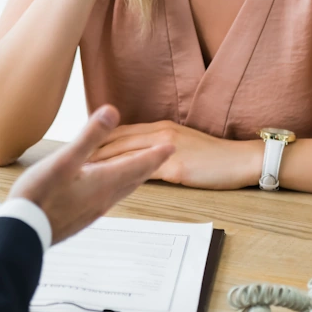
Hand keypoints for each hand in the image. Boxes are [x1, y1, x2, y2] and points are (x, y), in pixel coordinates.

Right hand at [9, 105, 173, 243]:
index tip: (171, 146)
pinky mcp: (81, 217)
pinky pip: (108, 198)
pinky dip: (117, 187)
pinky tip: (106, 188)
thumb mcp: (64, 160)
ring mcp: (92, 210)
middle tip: (163, 156)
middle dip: (149, 165)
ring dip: (134, 177)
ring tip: (140, 169)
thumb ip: (90, 136)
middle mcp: (103, 198)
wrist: (23, 232)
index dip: (155, 154)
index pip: (137, 165)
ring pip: (121, 190)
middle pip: (133, 179)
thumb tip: (112, 111)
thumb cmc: (40, 194)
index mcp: (103, 182)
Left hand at [89, 121, 262, 190]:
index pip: (121, 132)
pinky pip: (143, 170)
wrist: (242, 159)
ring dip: (101, 162)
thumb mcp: (184, 145)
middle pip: (117, 140)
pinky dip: (122, 175)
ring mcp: (167, 148)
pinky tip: (107, 184)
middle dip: (91, 150)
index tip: (78, 148)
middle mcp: (161, 133)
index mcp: (161, 128)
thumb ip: (161, 148)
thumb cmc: (216, 157)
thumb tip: (140, 159)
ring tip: (79, 172)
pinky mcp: (176, 166)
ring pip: (126, 152)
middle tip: (68, 161)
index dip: (98, 140)